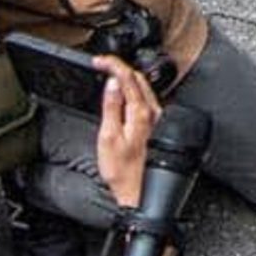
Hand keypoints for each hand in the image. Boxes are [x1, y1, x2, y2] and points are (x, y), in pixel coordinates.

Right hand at [92, 56, 163, 210]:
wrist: (138, 193)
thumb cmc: (123, 172)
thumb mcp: (108, 138)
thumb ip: (111, 107)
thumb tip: (112, 83)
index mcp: (141, 113)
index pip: (128, 77)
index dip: (112, 64)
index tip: (98, 61)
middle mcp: (154, 113)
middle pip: (138, 78)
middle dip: (119, 67)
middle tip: (100, 66)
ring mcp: (157, 120)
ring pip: (143, 88)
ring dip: (127, 78)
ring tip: (108, 77)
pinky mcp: (156, 127)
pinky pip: (145, 100)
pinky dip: (132, 91)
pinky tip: (123, 96)